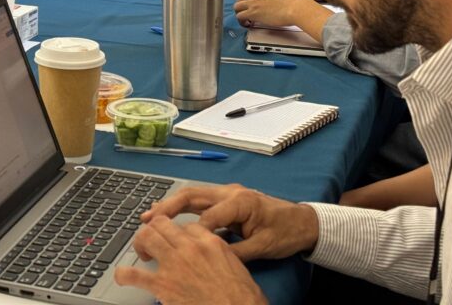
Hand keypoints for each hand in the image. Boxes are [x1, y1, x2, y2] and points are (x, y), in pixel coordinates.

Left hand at [114, 216, 265, 304]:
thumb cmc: (243, 299)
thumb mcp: (236, 267)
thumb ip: (219, 254)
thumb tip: (207, 252)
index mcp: (210, 243)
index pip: (186, 225)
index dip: (179, 232)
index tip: (176, 240)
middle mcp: (190, 248)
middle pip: (162, 223)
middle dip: (155, 229)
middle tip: (154, 243)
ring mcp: (174, 264)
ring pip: (146, 237)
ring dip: (140, 243)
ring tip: (142, 254)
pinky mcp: (163, 286)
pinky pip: (134, 274)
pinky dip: (124, 274)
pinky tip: (122, 276)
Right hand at [141, 184, 318, 262]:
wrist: (304, 222)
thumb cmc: (286, 233)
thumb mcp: (263, 246)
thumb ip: (236, 252)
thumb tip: (212, 259)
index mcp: (240, 201)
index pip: (207, 217)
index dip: (192, 233)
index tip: (177, 246)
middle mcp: (229, 192)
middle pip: (192, 196)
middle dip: (167, 207)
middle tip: (147, 219)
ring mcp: (227, 193)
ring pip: (192, 196)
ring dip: (171, 205)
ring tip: (149, 215)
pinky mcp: (227, 199)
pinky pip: (200, 201)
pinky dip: (182, 207)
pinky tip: (169, 215)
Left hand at [234, 0, 304, 27]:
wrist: (294, 9)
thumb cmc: (292, 5)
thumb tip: (266, 5)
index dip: (247, 1)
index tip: (248, 6)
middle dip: (241, 6)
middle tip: (244, 13)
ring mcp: (253, 2)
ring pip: (237, 7)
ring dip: (239, 13)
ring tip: (244, 19)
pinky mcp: (253, 12)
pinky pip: (240, 16)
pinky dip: (241, 21)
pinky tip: (246, 23)